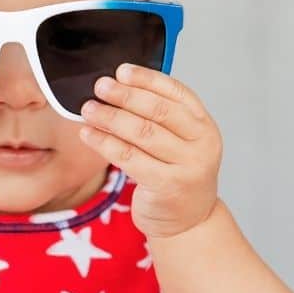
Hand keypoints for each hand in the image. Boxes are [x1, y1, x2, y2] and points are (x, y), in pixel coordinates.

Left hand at [78, 63, 222, 237]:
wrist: (190, 221)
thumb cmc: (177, 176)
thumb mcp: (181, 143)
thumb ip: (161, 118)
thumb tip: (119, 87)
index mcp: (204, 125)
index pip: (176, 92)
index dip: (147, 79)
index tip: (121, 71)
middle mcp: (201, 144)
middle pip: (159, 111)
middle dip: (125, 96)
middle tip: (100, 86)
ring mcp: (187, 166)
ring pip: (142, 133)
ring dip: (110, 118)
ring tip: (89, 109)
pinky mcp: (167, 186)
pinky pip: (130, 158)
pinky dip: (105, 143)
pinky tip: (89, 135)